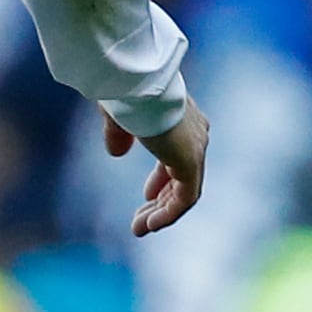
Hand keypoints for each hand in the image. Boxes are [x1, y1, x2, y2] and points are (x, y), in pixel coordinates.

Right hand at [107, 101, 211, 236]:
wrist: (136, 82)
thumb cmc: (125, 89)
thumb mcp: (118, 114)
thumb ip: (119, 134)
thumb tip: (116, 153)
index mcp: (182, 118)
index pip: (179, 156)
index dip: (163, 179)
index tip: (147, 194)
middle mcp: (195, 133)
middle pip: (184, 178)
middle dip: (161, 201)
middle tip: (141, 220)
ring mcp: (195, 148)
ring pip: (185, 192)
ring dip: (162, 213)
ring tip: (140, 229)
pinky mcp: (190, 161)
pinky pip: (185, 199)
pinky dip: (169, 214)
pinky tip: (150, 224)